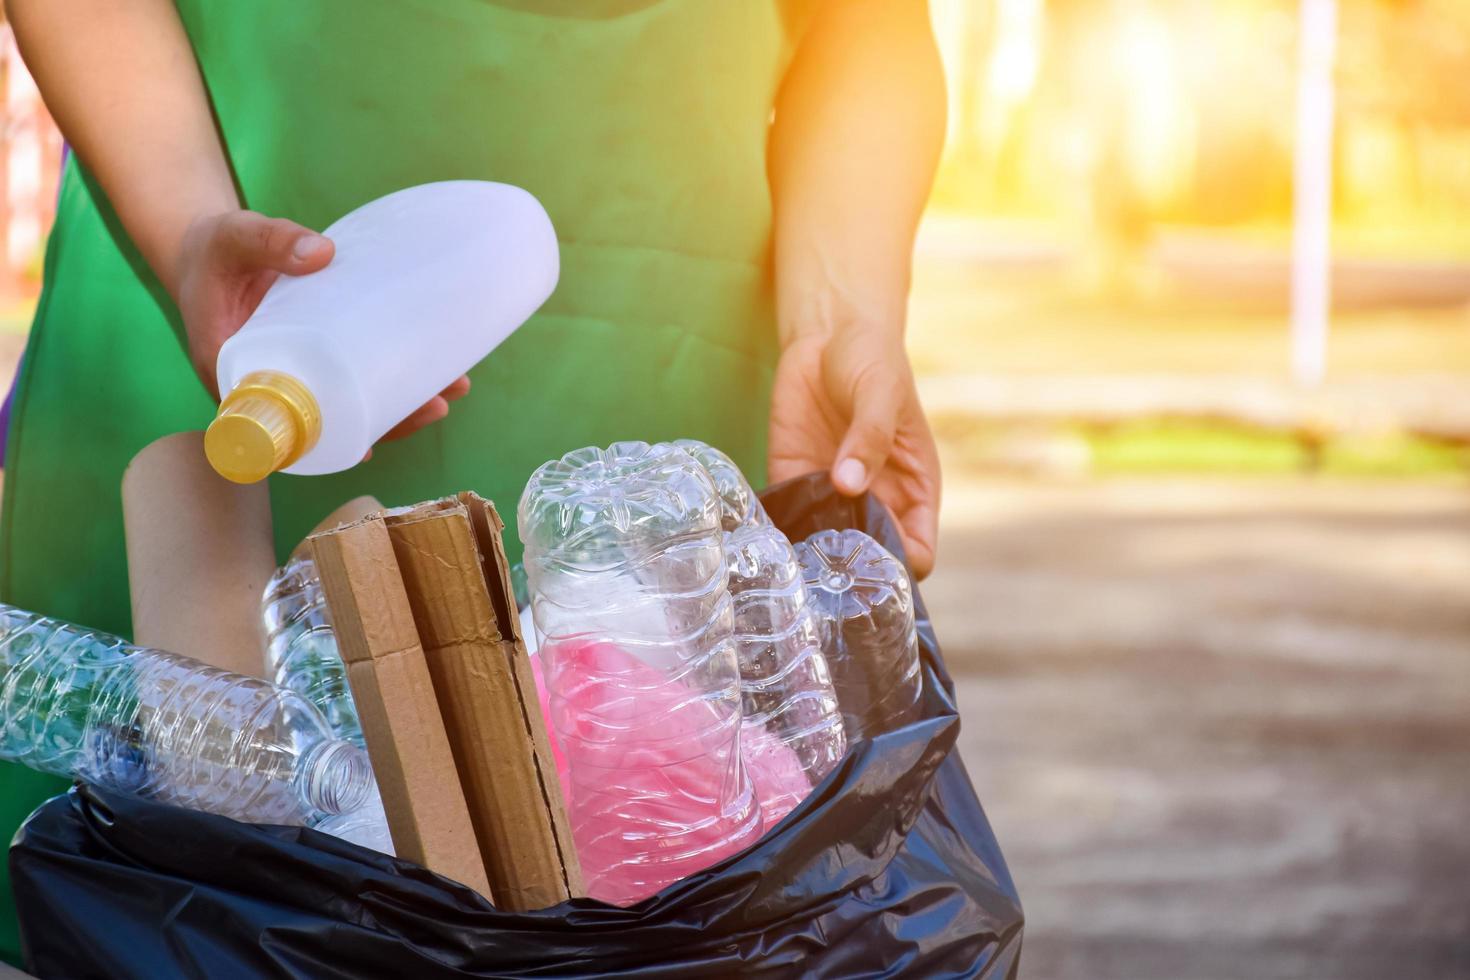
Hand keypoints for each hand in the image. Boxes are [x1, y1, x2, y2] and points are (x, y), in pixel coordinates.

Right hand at [173, 210, 468, 441]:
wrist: (209, 253)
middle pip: (331, 423)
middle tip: (436, 406)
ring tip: (451, 391)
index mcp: (235, 377)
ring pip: (350, 405)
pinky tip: (433, 374)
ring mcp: (299, 376)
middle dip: (386, 423)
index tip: (367, 446)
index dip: (325, 442)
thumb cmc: (214, 252)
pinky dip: (390, 382)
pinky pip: (353, 381)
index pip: (280, 427)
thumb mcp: (233, 240)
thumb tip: (323, 252)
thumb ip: (270, 240)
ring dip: (400, 407)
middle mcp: (269, 388)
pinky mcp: (318, 359)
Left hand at [768, 323, 940, 577]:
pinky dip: (781, 529)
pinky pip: (789, 517)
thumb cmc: (873, 361)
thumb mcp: (880, 395)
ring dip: (813, 554)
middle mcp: (876, 500)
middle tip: (828, 567)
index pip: (918, 551)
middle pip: (870, 559)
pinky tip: (771, 533)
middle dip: (853, 570)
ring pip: (826, 546)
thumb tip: (850, 485)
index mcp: (914, 489)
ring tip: (797, 556)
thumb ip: (869, 439)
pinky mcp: (794, 478)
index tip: (874, 564)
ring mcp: (834, 493)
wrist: (828, 332)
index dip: (902, 566)